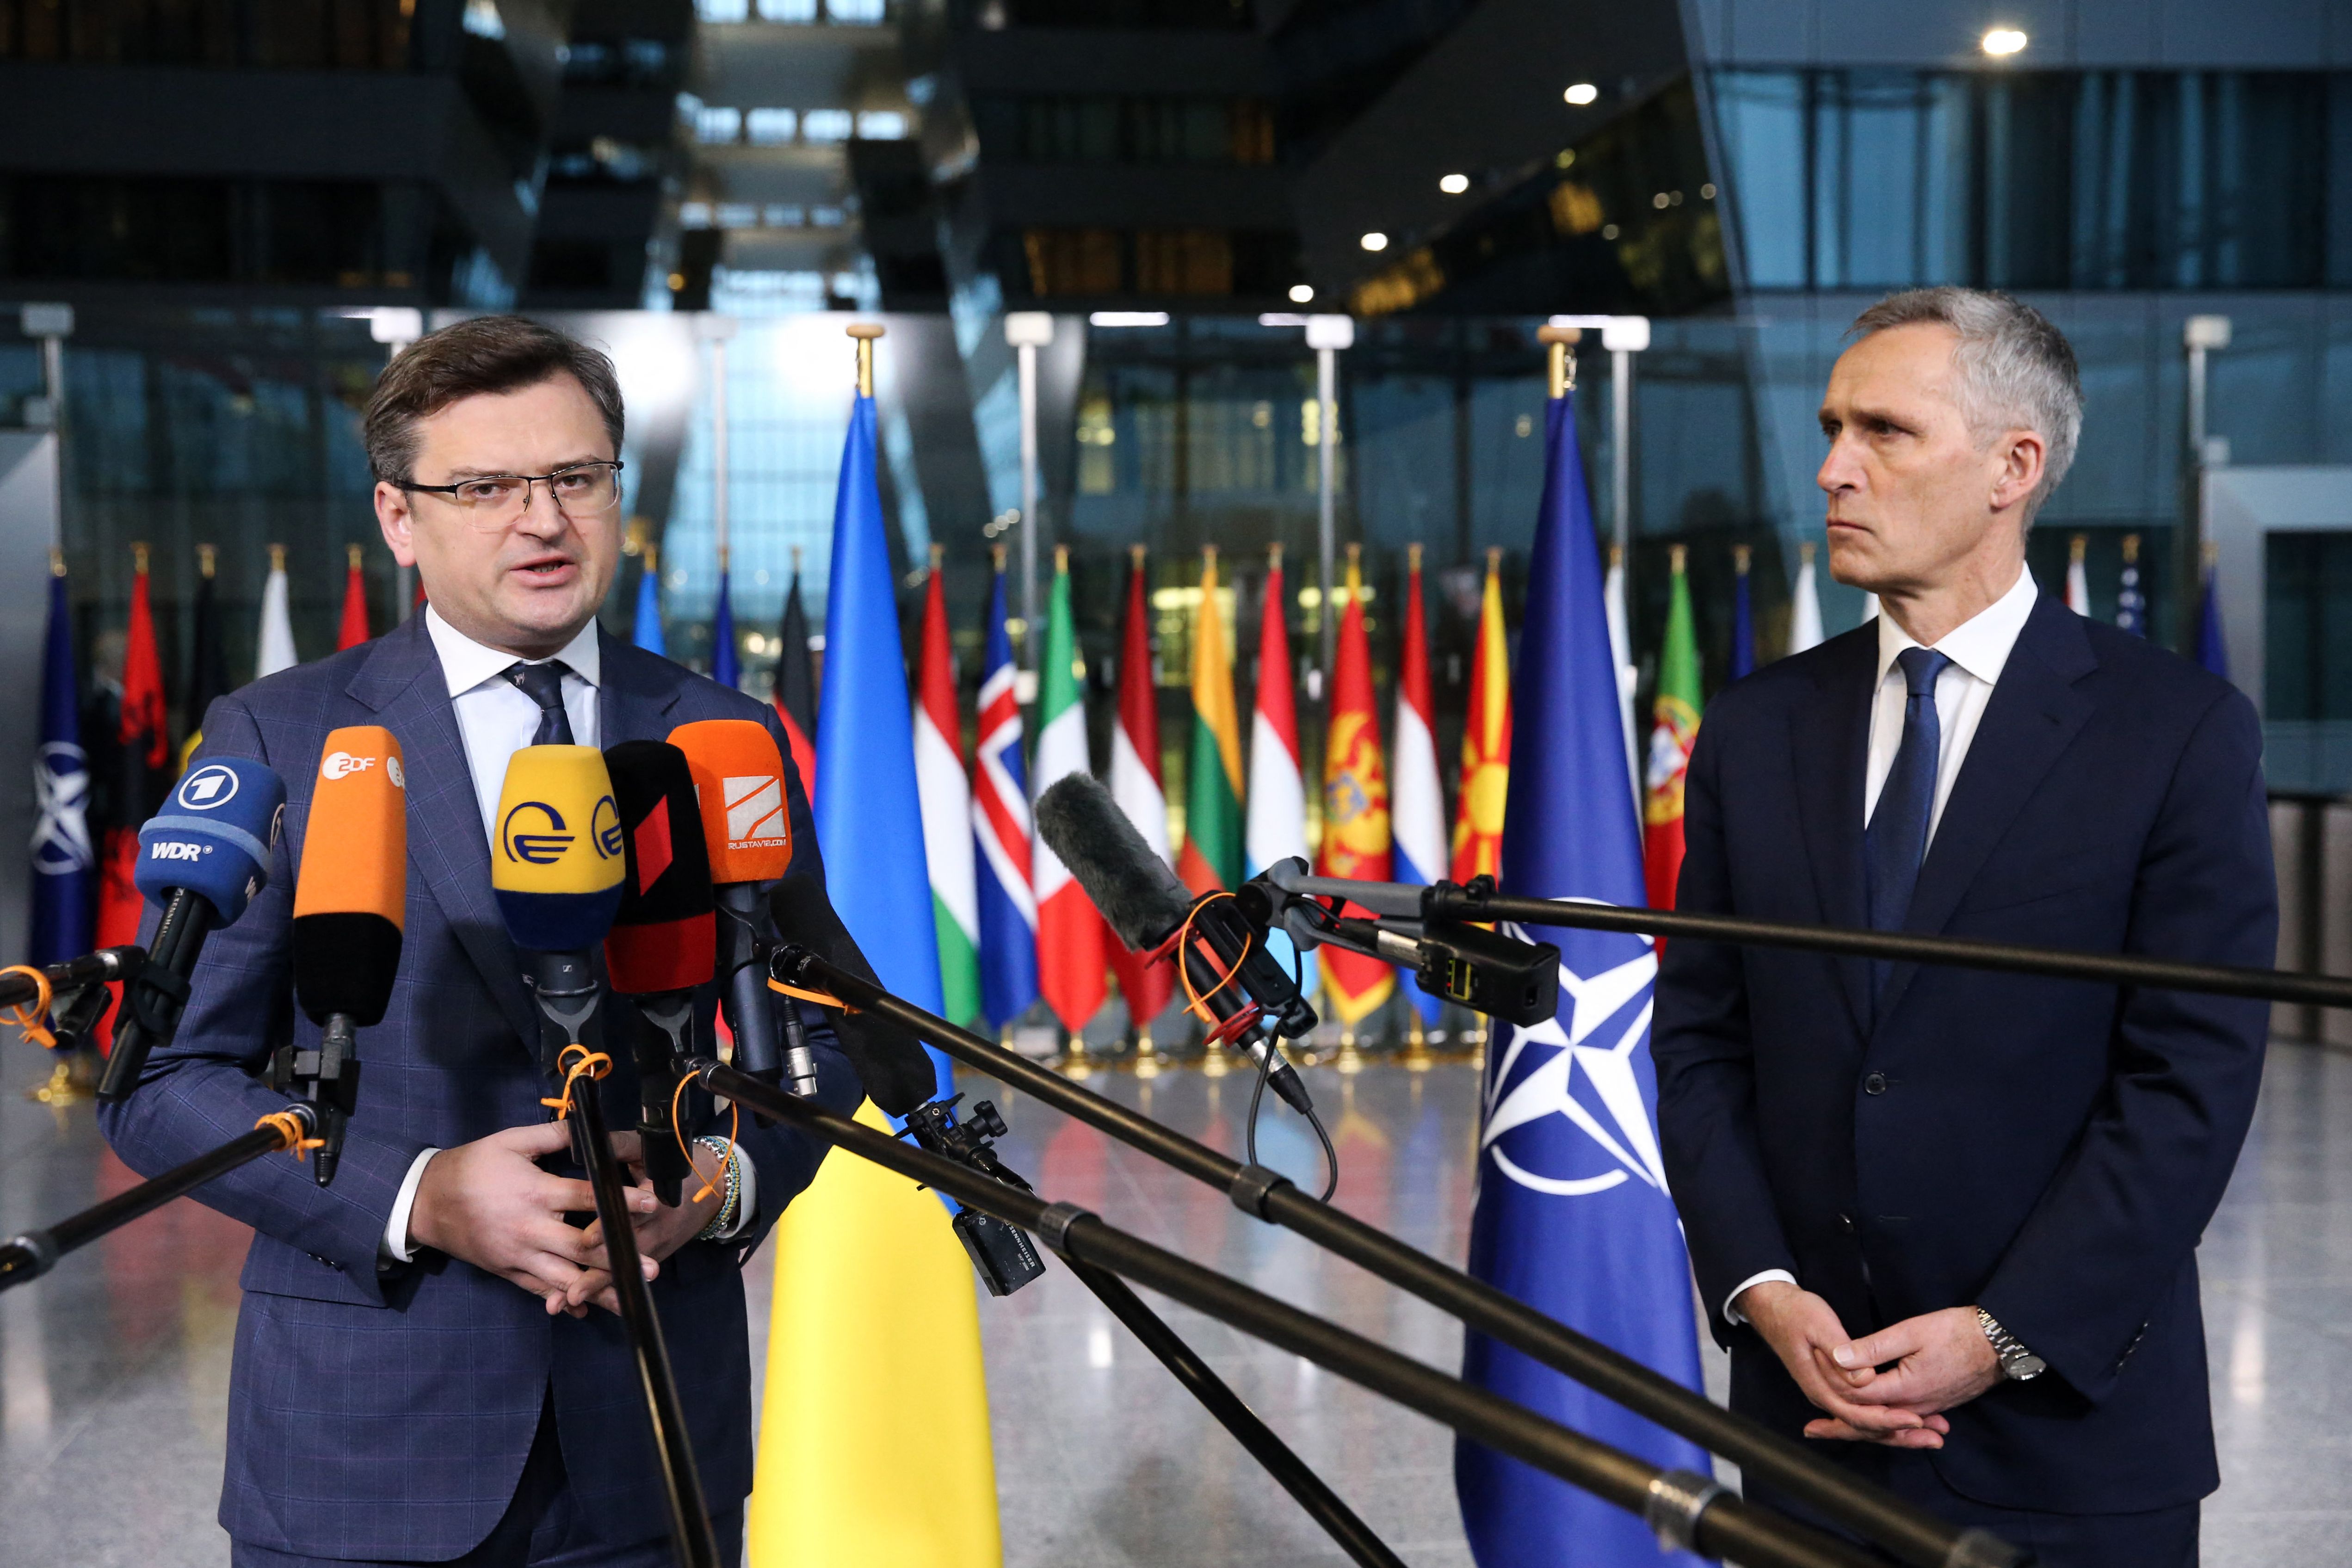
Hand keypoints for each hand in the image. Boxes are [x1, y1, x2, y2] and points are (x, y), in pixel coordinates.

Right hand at [408, 1122, 657, 1307]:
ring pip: (564, 1278)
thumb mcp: (509, 1141)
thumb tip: (586, 1125)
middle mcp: (530, 1229)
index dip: (620, 1201)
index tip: (652, 1204)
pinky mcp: (507, 1271)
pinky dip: (561, 1300)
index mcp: (535, 1193)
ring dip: (598, 1289)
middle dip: (618, 1259)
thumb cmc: (471, 1166)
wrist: (425, 1200)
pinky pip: (539, 1290)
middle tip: (652, 1268)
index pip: (585, 1198)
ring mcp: (518, 1255)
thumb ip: (551, 1135)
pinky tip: (583, 1309)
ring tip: (630, 1298)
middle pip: (581, 1248)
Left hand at [558, 1133, 731, 1317]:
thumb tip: (583, 1139)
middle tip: (568, 1293)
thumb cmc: (679, 1165)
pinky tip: (583, 1299)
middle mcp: (657, 1230)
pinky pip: (631, 1274)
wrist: (716, 1189)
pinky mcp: (655, 1258)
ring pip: (626, 1271)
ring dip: (598, 1288)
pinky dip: (608, 1287)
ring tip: (568, 1301)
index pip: (630, 1217)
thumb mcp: (651, 1150)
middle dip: (597, 1275)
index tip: (584, 1240)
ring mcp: (657, 1248)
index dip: (607, 1228)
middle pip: (625, 1255)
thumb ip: (619, 1145)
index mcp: (657, 1200)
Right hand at [1735, 1280, 1949, 1448]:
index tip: (1915, 1418)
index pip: (1856, 1413)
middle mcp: (1824, 1396)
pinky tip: (1909, 1419)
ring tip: (1932, 1434)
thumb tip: (1865, 1379)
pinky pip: (1863, 1411)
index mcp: (1819, 1386)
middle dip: (1900, 1433)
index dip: (1887, 1418)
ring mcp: (1829, 1394)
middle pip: (1864, 1426)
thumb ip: (1841, 1351)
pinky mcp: (1836, 1387)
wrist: (1772, 1307)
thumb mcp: (1819, 1325)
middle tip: (1934, 1436)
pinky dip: (1887, 1418)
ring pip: (1866, 1423)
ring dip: (1898, 1430)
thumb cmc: (1795, 1313)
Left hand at [1829, 1307, 2002, 1424]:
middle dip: (1840, 1427)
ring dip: (1862, 1428)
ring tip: (1835, 1430)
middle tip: (1810, 1430)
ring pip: (1888, 1425)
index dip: (1833, 1385)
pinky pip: (1906, 1420)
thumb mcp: (1911, 1332)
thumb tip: (1839, 1356)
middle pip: (1870, 1422)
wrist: (1999, 1343)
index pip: (1859, 1396)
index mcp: (1905, 1388)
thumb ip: (1874, 1347)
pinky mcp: (1938, 1403)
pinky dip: (1888, 1425)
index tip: (1813, 1376)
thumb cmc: (1956, 1332)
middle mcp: (1916, 1405)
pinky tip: (1878, 1426)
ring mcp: (1929, 1406)